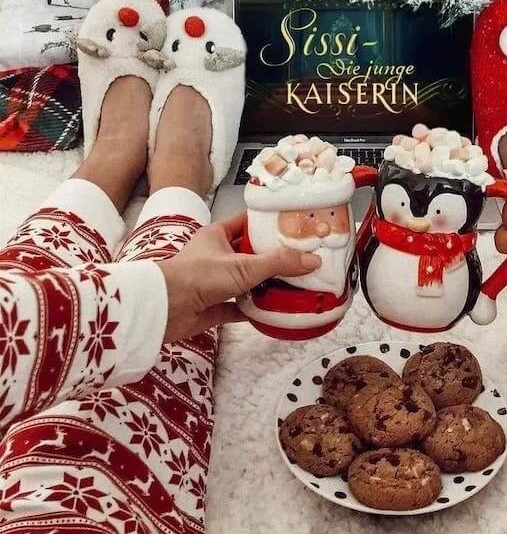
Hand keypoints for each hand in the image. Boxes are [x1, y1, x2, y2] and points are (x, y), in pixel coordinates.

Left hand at [157, 212, 319, 342]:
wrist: (164, 310)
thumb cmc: (200, 276)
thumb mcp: (243, 266)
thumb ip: (278, 263)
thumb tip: (314, 260)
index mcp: (218, 235)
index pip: (247, 222)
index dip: (269, 223)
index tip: (294, 226)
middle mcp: (216, 256)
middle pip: (250, 253)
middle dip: (274, 257)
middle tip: (303, 258)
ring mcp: (214, 282)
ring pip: (246, 281)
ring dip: (266, 284)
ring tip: (296, 284)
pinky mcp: (212, 307)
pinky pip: (239, 307)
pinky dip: (255, 309)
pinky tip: (276, 311)